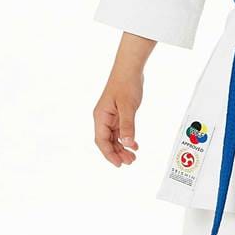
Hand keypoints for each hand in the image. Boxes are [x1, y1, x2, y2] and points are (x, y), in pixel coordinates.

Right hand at [93, 33, 154, 166]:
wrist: (130, 70)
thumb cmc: (126, 84)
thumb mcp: (128, 107)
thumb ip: (127, 125)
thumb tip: (127, 143)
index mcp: (101, 116)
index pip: (101, 140)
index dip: (109, 154)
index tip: (118, 164)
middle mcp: (103, 118)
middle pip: (107, 141)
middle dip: (117, 153)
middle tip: (130, 162)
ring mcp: (110, 116)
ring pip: (114, 138)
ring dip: (122, 148)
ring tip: (132, 157)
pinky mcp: (118, 114)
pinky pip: (119, 131)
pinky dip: (126, 139)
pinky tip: (134, 145)